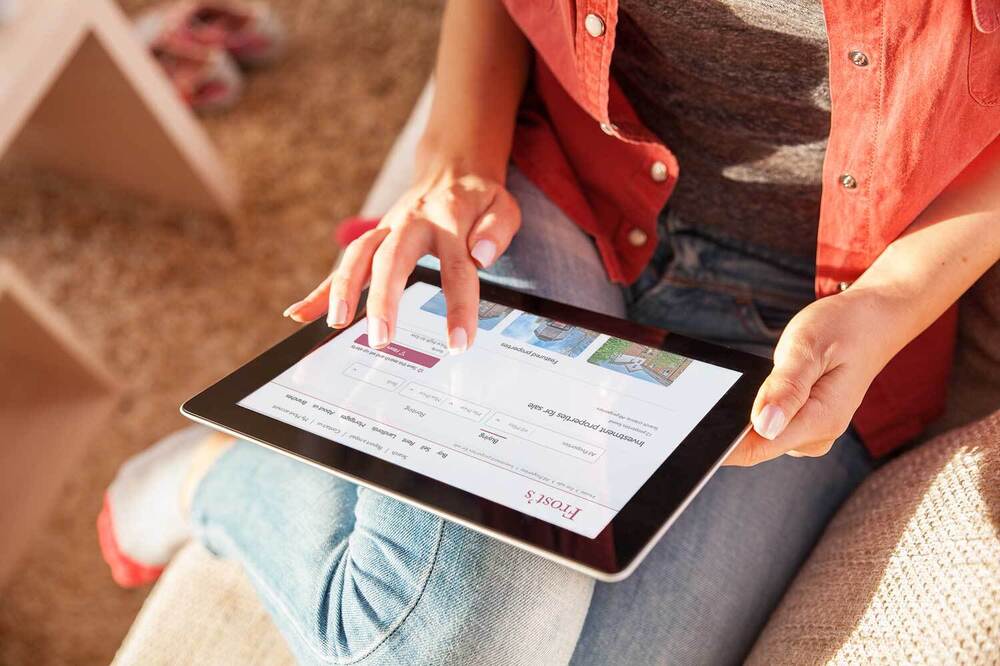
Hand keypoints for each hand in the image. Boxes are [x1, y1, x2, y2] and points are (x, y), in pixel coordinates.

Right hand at [282, 163, 520, 352]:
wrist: (451, 169)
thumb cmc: (478, 198)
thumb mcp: (503, 206)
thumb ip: (496, 230)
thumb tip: (481, 257)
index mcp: (448, 218)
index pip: (456, 269)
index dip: (458, 308)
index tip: (459, 344)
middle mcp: (411, 223)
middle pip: (391, 260)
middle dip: (382, 300)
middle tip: (381, 338)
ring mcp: (386, 231)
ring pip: (358, 257)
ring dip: (344, 290)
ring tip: (335, 324)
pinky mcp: (373, 241)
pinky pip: (343, 265)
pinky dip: (319, 290)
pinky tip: (299, 315)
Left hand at [724, 289, 895, 465]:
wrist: (873, 321)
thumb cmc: (842, 328)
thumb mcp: (808, 347)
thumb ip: (785, 388)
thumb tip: (763, 425)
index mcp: (820, 420)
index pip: (757, 449)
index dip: (722, 445)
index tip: (692, 433)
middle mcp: (818, 435)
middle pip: (756, 445)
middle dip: (731, 424)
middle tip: (715, 392)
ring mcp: (814, 432)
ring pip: (761, 435)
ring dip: (745, 414)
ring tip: (748, 381)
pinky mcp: (807, 423)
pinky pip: (771, 425)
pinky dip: (759, 408)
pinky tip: (760, 387)